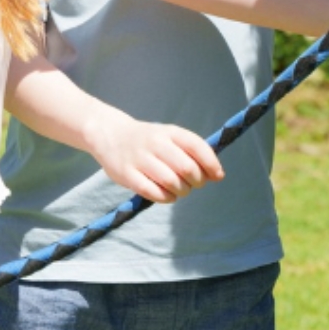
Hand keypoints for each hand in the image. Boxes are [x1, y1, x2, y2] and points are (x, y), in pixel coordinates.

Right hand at [84, 110, 223, 203]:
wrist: (110, 135)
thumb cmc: (148, 140)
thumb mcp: (169, 137)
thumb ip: (192, 152)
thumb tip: (218, 174)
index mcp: (169, 132)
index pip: (197, 146)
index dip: (211, 164)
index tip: (218, 176)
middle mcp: (155, 142)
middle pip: (187, 168)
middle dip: (197, 181)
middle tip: (194, 184)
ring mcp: (139, 158)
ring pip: (171, 182)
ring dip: (182, 191)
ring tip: (180, 190)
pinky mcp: (126, 175)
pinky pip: (153, 193)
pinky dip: (166, 198)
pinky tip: (168, 195)